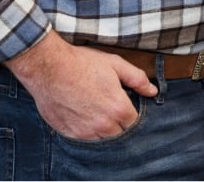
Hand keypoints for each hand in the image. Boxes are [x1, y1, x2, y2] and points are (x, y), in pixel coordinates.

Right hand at [6, 31, 157, 139]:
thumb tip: (152, 91)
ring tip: (99, 111)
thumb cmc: (83, 64)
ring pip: (104, 140)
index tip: (129, 105)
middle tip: (114, 108)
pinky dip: (89, 132)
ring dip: (105, 130)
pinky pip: (86, 140)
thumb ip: (137, 79)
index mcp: (118, 108)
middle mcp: (103, 125)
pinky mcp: (70, 134)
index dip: (134, 113)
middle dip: (121, 123)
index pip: (135, 122)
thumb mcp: (115, 64)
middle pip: (121, 134)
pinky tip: (85, 116)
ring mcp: (85, 132)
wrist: (50, 68)